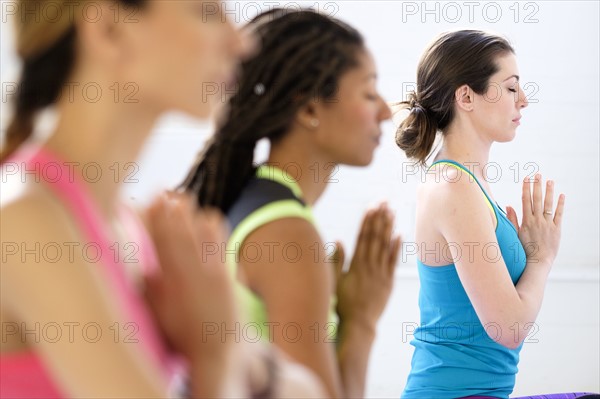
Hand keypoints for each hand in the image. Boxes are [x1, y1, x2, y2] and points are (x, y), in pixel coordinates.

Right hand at [143, 192, 237, 359]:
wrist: (220, 347)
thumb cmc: (181, 333)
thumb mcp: (156, 313)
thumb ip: (146, 286)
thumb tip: (134, 261)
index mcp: (172, 280)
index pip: (162, 237)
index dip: (156, 214)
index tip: (151, 196)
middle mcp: (195, 269)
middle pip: (183, 225)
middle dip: (174, 205)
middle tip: (166, 191)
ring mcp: (215, 267)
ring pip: (206, 225)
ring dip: (193, 212)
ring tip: (183, 205)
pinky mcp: (229, 267)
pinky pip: (221, 236)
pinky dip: (210, 223)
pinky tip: (204, 220)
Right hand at [334, 202, 401, 331]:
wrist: (359, 323)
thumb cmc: (343, 303)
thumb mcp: (334, 281)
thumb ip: (336, 260)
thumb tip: (339, 240)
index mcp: (356, 264)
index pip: (363, 236)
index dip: (367, 220)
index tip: (371, 206)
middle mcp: (370, 265)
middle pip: (376, 237)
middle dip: (379, 218)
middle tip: (384, 202)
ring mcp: (381, 273)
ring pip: (385, 246)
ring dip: (388, 228)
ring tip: (392, 212)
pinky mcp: (389, 282)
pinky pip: (394, 261)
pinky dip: (396, 247)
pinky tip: (399, 234)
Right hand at [506, 174, 564, 266]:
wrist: (538, 261)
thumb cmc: (524, 249)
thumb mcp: (515, 234)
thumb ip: (512, 219)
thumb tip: (508, 206)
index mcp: (526, 221)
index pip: (526, 200)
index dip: (526, 188)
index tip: (526, 179)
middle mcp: (537, 220)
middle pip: (537, 199)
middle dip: (537, 186)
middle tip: (537, 174)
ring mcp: (548, 224)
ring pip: (548, 204)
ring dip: (549, 191)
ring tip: (550, 180)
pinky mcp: (557, 229)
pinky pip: (559, 214)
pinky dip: (561, 204)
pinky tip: (562, 195)